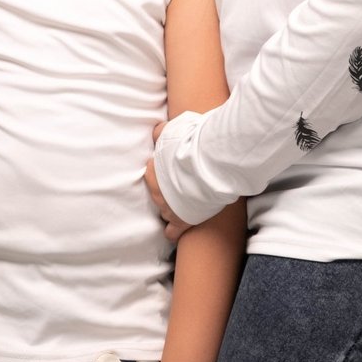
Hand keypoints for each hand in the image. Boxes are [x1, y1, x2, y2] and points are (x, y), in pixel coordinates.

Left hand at [145, 122, 192, 243]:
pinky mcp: (182, 221)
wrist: (211, 162)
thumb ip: (161, 132)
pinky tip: (175, 229)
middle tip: (179, 183)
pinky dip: (173, 230)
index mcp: (152, 172)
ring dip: (170, 206)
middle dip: (166, 189)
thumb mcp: (172, 130)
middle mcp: (156, 192)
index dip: (162, 169)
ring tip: (181, 202)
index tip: (172, 167)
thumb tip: (156, 131)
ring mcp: (168, 208)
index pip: (151, 172)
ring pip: (163, 211)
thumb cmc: (192, 144)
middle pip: (156, 193)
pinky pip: (172, 231)